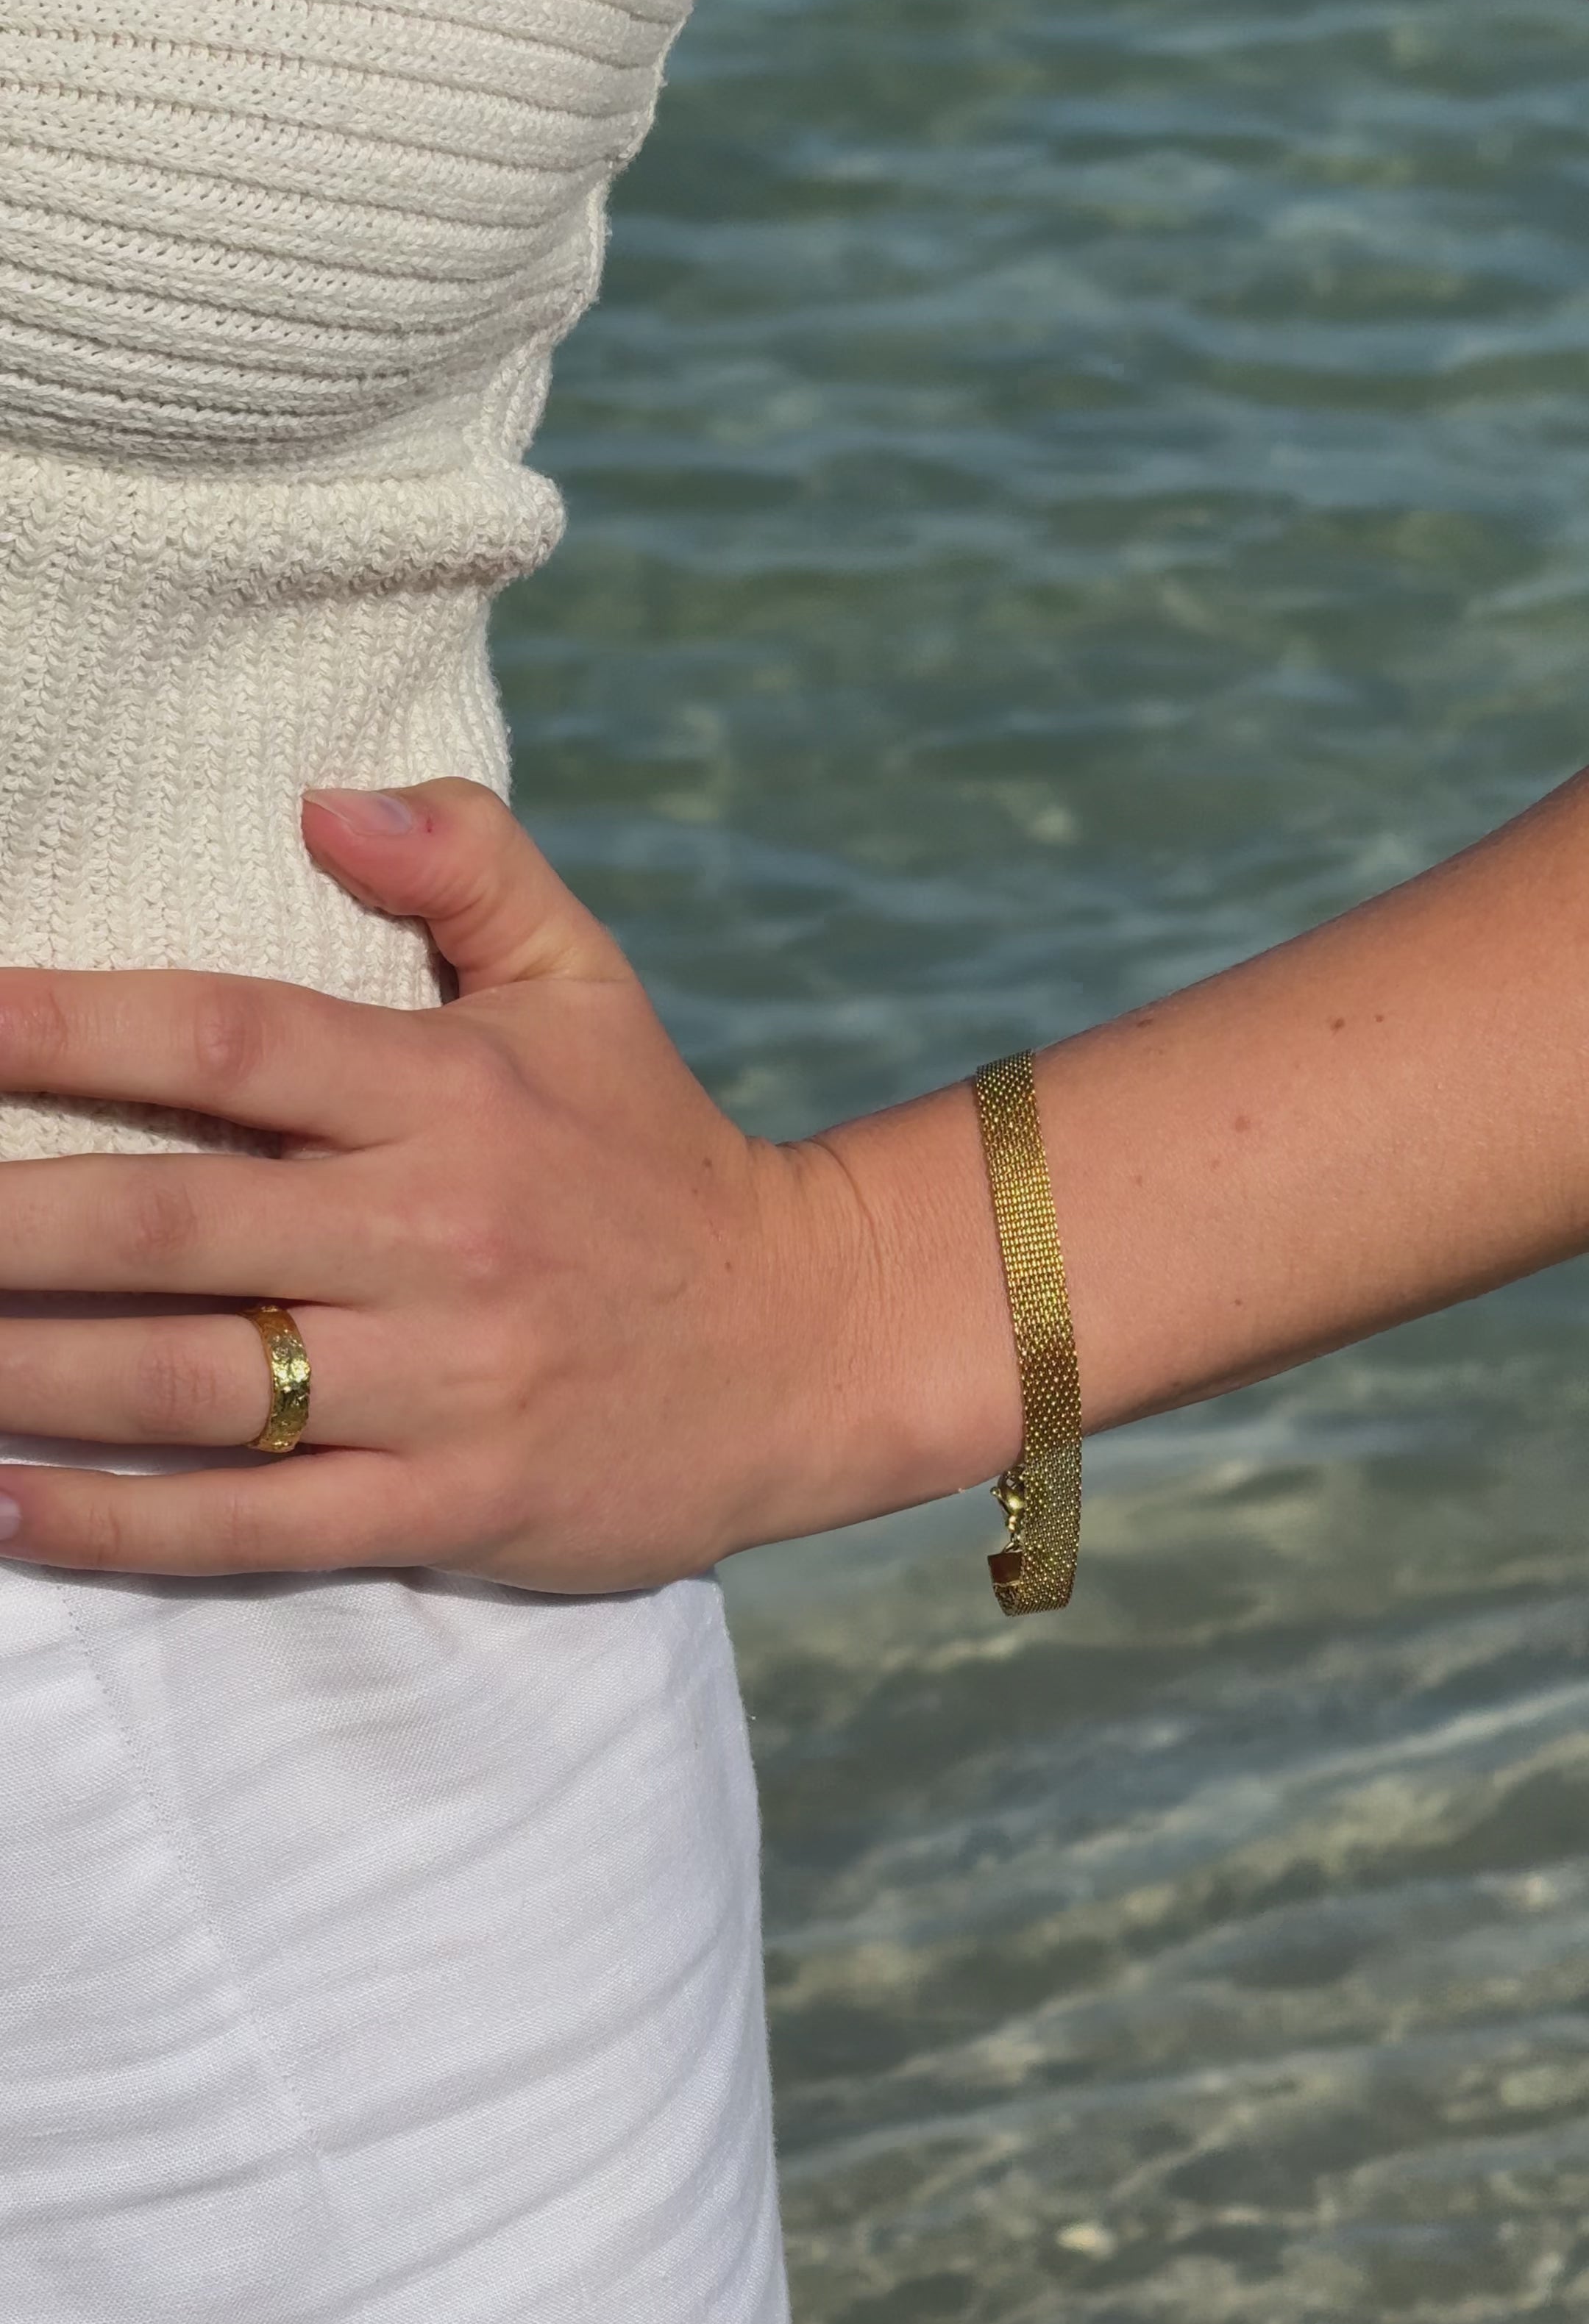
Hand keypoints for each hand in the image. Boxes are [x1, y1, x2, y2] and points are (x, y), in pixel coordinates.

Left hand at [0, 782, 995, 1586]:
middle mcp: (436, 1232)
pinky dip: (119, 1522)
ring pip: (190, 1381)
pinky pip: (256, 1523)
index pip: (225, 1035)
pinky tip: (3, 1505)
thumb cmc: (659, 1156)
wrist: (806, 1345)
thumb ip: (471, 869)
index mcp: (452, 1093)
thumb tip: (325, 800)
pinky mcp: (450, 1505)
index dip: (62, 1023)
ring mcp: (442, 1382)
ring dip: (22, 1371)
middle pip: (167, 1220)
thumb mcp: (588, 986)